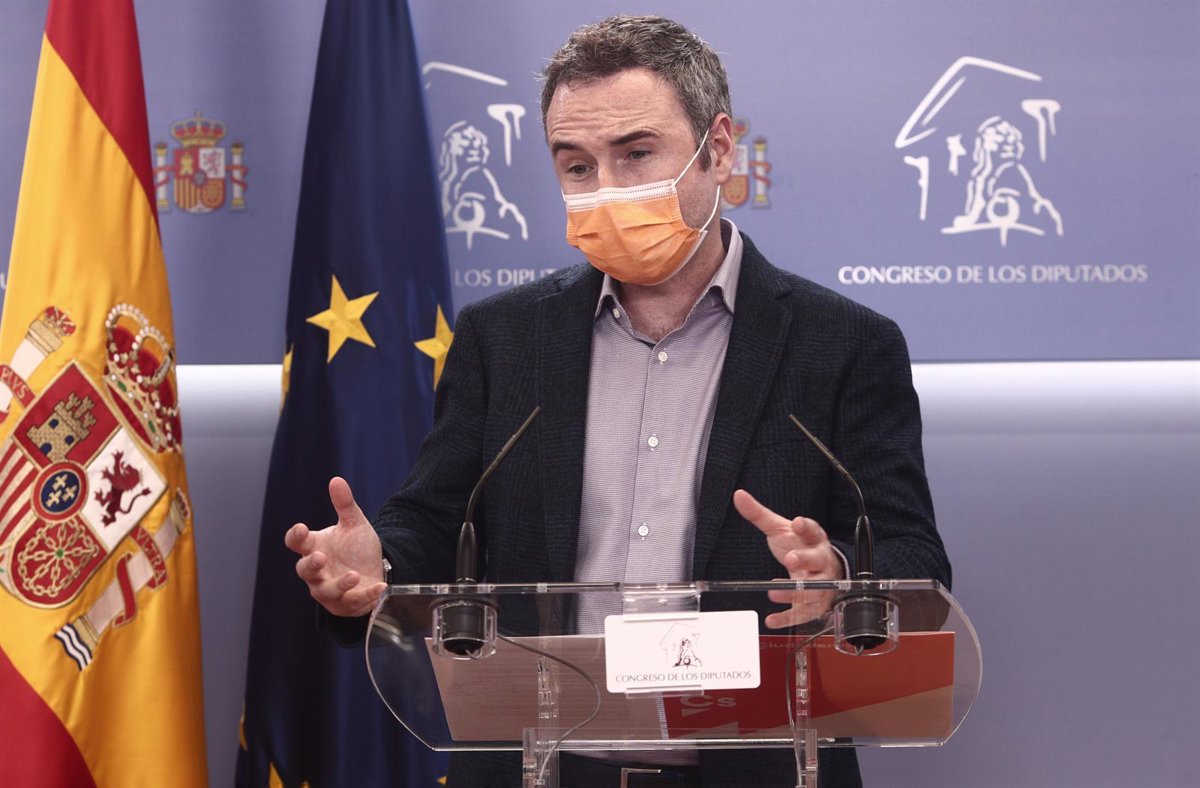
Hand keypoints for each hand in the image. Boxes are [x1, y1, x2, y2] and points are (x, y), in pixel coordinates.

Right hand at [284, 476, 386, 616]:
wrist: (377, 568)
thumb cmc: (356, 547)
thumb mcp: (354, 523)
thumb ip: (345, 504)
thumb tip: (336, 480)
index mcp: (314, 548)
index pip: (296, 542)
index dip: (296, 537)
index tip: (301, 528)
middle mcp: (317, 572)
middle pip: (304, 570)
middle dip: (311, 565)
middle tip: (320, 556)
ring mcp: (329, 590)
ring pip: (325, 591)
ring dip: (338, 584)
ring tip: (353, 575)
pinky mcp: (345, 604)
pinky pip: (353, 602)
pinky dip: (367, 595)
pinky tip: (379, 588)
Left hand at [733, 489, 841, 628]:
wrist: (824, 568)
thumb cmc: (800, 545)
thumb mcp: (780, 528)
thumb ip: (759, 514)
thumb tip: (739, 496)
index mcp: (814, 538)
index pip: (812, 530)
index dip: (806, 527)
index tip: (797, 523)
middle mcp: (820, 560)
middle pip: (817, 559)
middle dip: (805, 560)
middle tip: (792, 560)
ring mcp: (821, 583)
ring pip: (814, 589)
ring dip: (795, 592)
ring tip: (775, 592)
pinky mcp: (815, 602)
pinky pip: (805, 612)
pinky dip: (789, 617)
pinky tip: (772, 620)